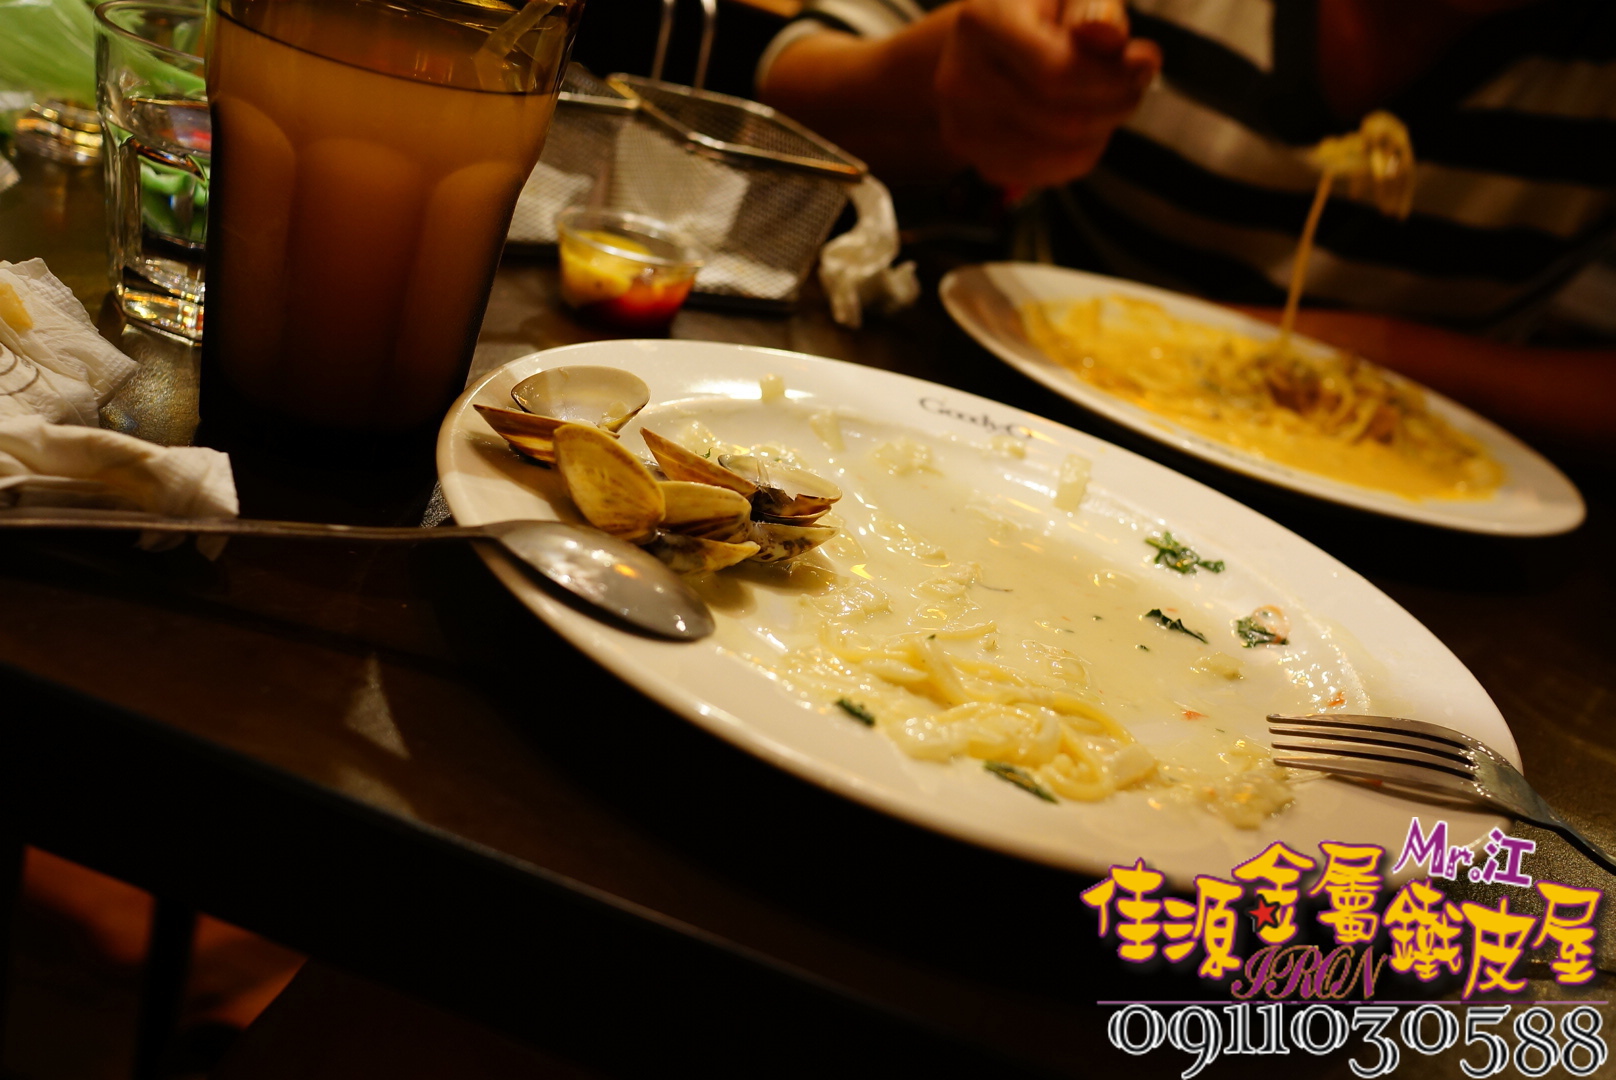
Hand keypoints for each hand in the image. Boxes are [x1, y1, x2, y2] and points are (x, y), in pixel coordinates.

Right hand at [933, 0, 1160, 188]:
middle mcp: (960, 80)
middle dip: (1117, 104)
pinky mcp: (980, 162)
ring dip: (1102, 130)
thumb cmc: (1036, 13)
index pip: (1057, 72)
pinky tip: (1085, 125)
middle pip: (1063, 120)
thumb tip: (1107, 36)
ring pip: (1062, 153)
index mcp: (982, 23)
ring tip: (1108, 99)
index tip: (1146, 61)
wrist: (982, 47)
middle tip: (1135, 82)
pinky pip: (1051, 174)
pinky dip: (1082, 153)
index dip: (1112, 77)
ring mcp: (965, 129)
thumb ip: (1093, 8)